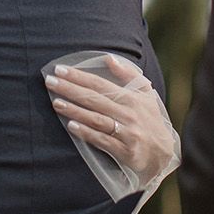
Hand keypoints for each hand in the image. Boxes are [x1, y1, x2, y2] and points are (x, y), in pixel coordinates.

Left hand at [46, 54, 179, 186]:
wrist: (163, 155)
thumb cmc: (150, 121)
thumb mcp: (145, 94)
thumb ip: (127, 75)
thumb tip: (109, 58)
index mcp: (132, 98)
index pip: (100, 84)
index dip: (79, 76)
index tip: (60, 69)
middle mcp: (129, 114)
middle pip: (95, 99)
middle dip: (70, 89)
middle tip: (50, 81)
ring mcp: (127, 133)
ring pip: (96, 119)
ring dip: (75, 110)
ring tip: (56, 102)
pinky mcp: (124, 151)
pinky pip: (102, 140)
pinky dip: (87, 133)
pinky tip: (71, 126)